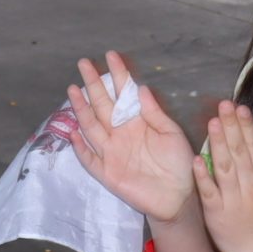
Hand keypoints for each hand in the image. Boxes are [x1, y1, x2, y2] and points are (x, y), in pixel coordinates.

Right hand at [64, 53, 200, 223]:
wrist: (179, 196)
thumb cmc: (179, 162)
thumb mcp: (172, 134)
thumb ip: (155, 113)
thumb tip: (142, 88)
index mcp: (138, 121)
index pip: (125, 94)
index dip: (118, 75)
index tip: (111, 55)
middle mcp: (121, 133)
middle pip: (103, 105)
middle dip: (93, 84)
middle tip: (83, 63)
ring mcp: (112, 152)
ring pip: (91, 127)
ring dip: (81, 110)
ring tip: (73, 90)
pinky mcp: (108, 172)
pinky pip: (90, 159)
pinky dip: (80, 147)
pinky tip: (73, 133)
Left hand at [194, 101, 252, 251]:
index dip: (247, 126)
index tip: (240, 107)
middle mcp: (250, 185)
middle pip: (239, 152)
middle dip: (231, 127)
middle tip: (223, 105)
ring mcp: (232, 199)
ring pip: (224, 167)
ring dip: (218, 144)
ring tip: (212, 123)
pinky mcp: (216, 213)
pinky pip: (209, 192)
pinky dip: (204, 176)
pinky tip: (197, 160)